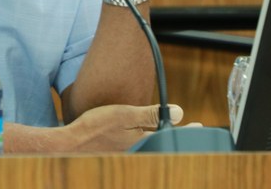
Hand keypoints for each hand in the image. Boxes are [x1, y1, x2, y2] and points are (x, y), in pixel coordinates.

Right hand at [60, 103, 184, 151]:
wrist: (72, 144)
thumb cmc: (96, 127)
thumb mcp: (125, 114)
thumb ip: (151, 115)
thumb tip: (179, 113)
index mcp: (144, 142)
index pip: (171, 135)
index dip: (186, 130)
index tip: (199, 126)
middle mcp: (139, 152)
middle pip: (163, 144)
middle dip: (175, 137)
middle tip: (187, 130)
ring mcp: (129, 155)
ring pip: (152, 148)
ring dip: (160, 140)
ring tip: (167, 132)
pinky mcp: (119, 156)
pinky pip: (139, 150)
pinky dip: (146, 143)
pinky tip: (141, 137)